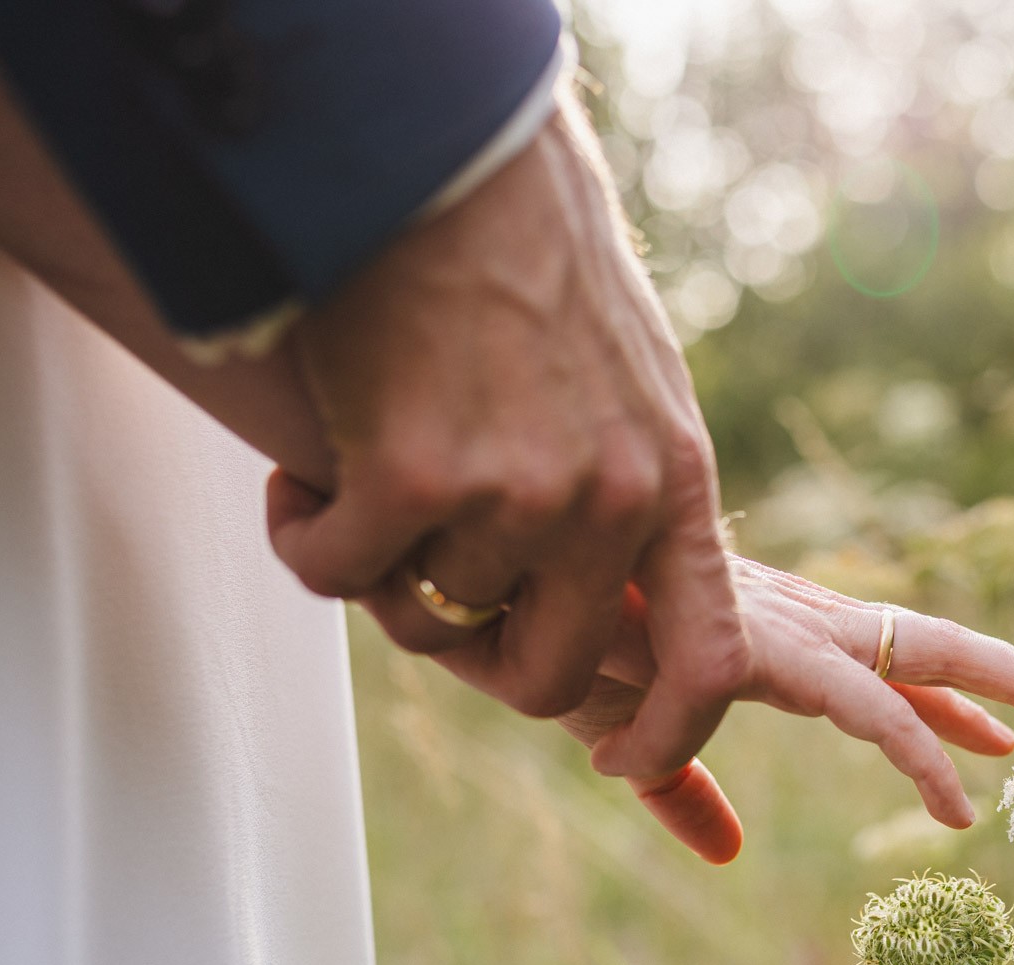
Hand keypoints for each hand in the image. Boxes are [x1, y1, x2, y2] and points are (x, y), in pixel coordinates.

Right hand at [267, 89, 747, 777]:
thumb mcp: (630, 387)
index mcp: (678, 482)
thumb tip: (600, 609)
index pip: (708, 663)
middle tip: (424, 592)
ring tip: (368, 467)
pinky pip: (337, 573)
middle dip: (474, 658)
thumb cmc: (531, 268)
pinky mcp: (415, 476)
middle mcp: (614, 501)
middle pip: (543, 676)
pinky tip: (307, 474)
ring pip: (425, 616)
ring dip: (380, 563)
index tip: (614, 758)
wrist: (448, 158)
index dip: (669, 737)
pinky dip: (304, 535)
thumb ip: (631, 497)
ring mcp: (519, 495)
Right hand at [546, 557, 1013, 863]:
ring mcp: (785, 625)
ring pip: (933, 650)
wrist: (490, 593)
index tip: (1004, 740)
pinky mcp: (761, 648)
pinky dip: (917, 753)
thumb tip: (728, 852)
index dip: (953, 699)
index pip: (889, 658)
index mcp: (774, 629)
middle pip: (935, 640)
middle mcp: (795, 619)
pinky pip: (865, 709)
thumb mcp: (626, 731)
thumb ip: (685, 791)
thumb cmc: (547, 644)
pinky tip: (958, 807)